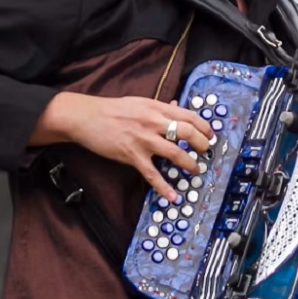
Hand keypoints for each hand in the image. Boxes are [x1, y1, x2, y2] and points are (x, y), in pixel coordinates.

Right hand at [34, 92, 214, 201]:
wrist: (86, 118)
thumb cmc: (112, 109)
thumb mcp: (140, 102)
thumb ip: (160, 107)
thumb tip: (177, 106)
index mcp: (157, 108)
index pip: (189, 116)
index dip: (204, 126)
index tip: (211, 135)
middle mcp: (153, 122)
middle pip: (187, 133)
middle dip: (202, 144)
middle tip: (207, 152)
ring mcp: (143, 139)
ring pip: (175, 153)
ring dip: (190, 163)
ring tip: (196, 170)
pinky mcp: (132, 155)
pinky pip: (152, 174)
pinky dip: (164, 187)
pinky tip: (173, 196)